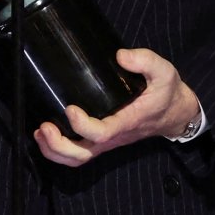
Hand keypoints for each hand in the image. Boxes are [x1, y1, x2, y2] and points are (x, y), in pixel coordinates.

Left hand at [33, 48, 200, 166]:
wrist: (174, 113)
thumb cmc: (166, 93)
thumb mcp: (164, 72)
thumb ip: (145, 61)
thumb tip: (120, 56)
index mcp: (127, 122)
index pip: (101, 133)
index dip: (82, 126)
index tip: (70, 108)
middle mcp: (113, 136)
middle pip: (82, 155)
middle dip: (59, 145)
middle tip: (44, 127)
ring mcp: (106, 141)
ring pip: (77, 159)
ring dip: (54, 150)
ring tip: (40, 132)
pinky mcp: (102, 140)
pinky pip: (78, 154)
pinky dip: (58, 150)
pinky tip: (45, 134)